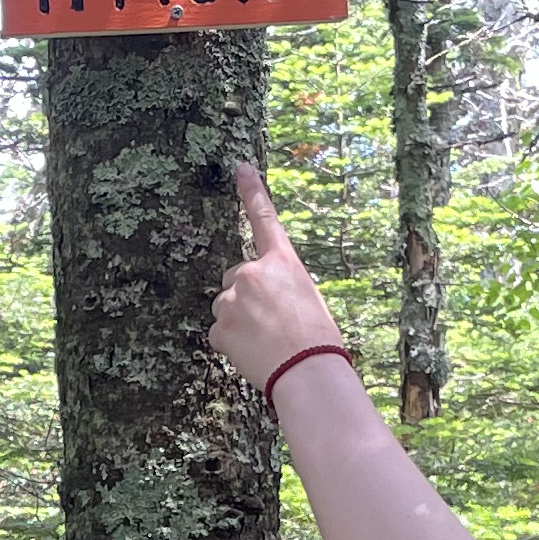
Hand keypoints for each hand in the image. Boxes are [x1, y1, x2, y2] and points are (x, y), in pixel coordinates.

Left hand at [212, 164, 347, 393]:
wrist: (307, 371)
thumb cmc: (318, 340)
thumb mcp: (308, 299)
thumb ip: (280, 287)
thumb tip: (262, 301)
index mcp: (281, 262)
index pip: (265, 219)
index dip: (252, 191)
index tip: (240, 167)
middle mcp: (252, 273)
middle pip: (236, 278)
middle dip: (246, 296)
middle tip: (271, 323)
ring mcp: (231, 300)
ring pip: (227, 306)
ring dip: (240, 321)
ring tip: (266, 342)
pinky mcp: (219, 327)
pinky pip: (220, 332)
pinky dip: (233, 344)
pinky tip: (254, 354)